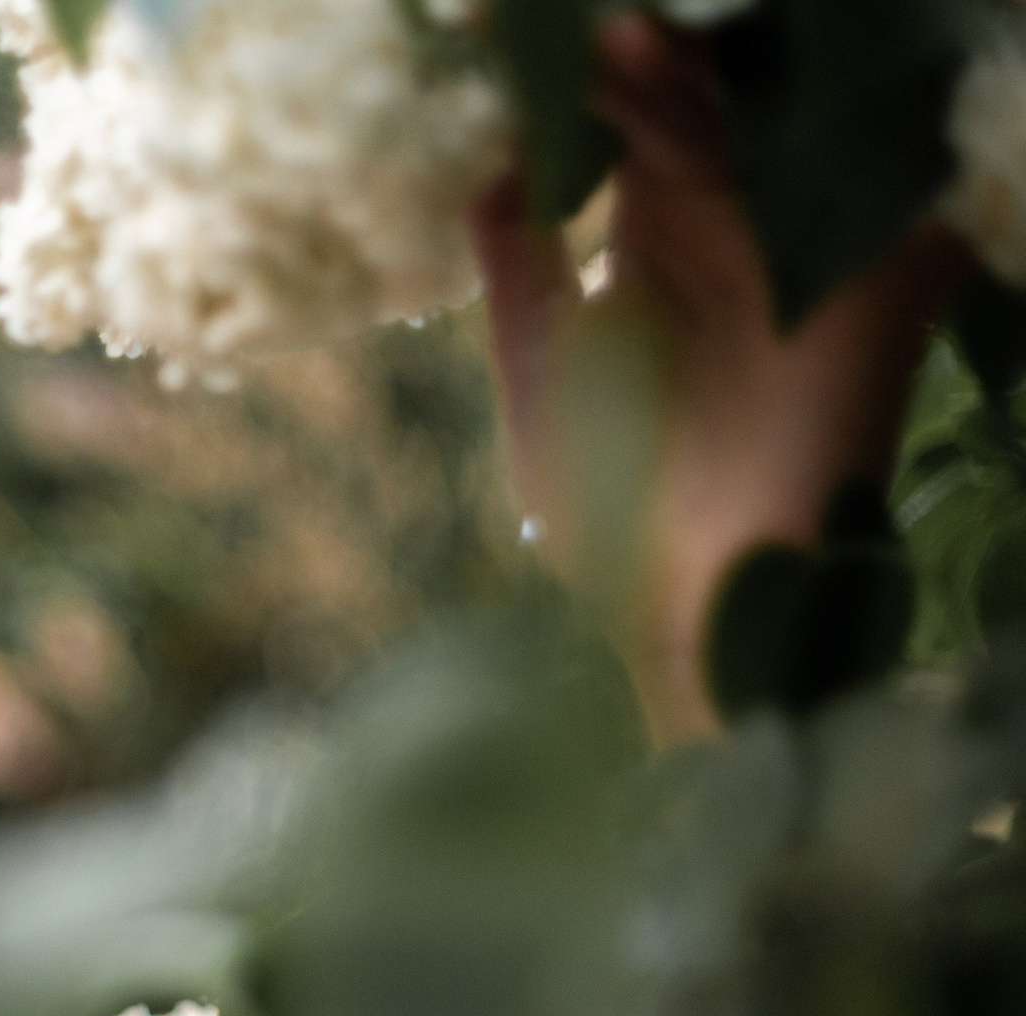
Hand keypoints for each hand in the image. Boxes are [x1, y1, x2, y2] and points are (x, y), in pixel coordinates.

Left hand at [471, 13, 971, 742]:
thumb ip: (517, 266)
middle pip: (697, 112)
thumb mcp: (540, 370)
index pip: (634, 128)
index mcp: (659, 247)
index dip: (588, 81)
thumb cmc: (608, 509)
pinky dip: (790, 147)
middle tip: (594, 20)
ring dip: (688, 88)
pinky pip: (848, 189)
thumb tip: (493, 163)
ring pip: (752, 135)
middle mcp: (733, 235)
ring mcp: (799, 253)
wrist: (691, 605)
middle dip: (644, 61)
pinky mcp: (872, 286)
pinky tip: (716, 115)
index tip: (516, 33)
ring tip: (626, 41)